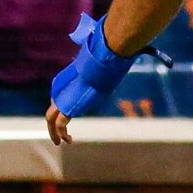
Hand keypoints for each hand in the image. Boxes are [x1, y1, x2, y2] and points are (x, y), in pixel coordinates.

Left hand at [49, 13, 135, 134]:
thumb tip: (141, 51)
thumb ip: (120, 59)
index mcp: (72, 78)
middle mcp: (64, 88)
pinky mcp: (67, 106)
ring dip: (54, 132)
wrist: (104, 59)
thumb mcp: (112, 61)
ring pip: (51, 118)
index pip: (62, 93)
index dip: (64, 105)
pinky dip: (60, 134)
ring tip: (61, 142)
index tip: (70, 113)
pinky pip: (59, 124)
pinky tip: (69, 140)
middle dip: (54, 121)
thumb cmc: (111, 57)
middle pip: (54, 106)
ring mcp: (64, 98)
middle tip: (59, 134)